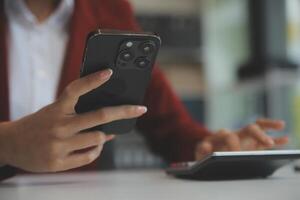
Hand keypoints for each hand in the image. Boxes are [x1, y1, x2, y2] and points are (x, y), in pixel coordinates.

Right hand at [0, 69, 146, 171]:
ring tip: (103, 134)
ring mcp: (59, 145)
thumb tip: (109, 122)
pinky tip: (94, 146)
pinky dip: (96, 150)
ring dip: (104, 136)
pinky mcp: (58, 162)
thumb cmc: (38, 125)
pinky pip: (90, 155)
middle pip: (99, 116)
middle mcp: (59, 125)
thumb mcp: (53, 111)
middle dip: (124, 111)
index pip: (76, 89)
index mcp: (56, 108)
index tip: (109, 72)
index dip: (93, 80)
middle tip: (140, 109)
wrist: (10, 144)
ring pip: (98, 138)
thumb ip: (77, 112)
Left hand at [195, 119, 288, 159]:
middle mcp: (237, 134)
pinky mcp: (253, 144)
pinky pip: (266, 139)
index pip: (229, 135)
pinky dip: (276, 138)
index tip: (236, 154)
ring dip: (269, 125)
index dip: (232, 143)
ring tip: (281, 125)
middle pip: (249, 128)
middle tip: (268, 142)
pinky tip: (286, 138)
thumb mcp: (200, 153)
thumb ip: (202, 150)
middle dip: (259, 134)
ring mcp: (246, 138)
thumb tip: (206, 146)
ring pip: (259, 127)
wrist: (208, 154)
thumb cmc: (205, 154)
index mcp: (223, 136)